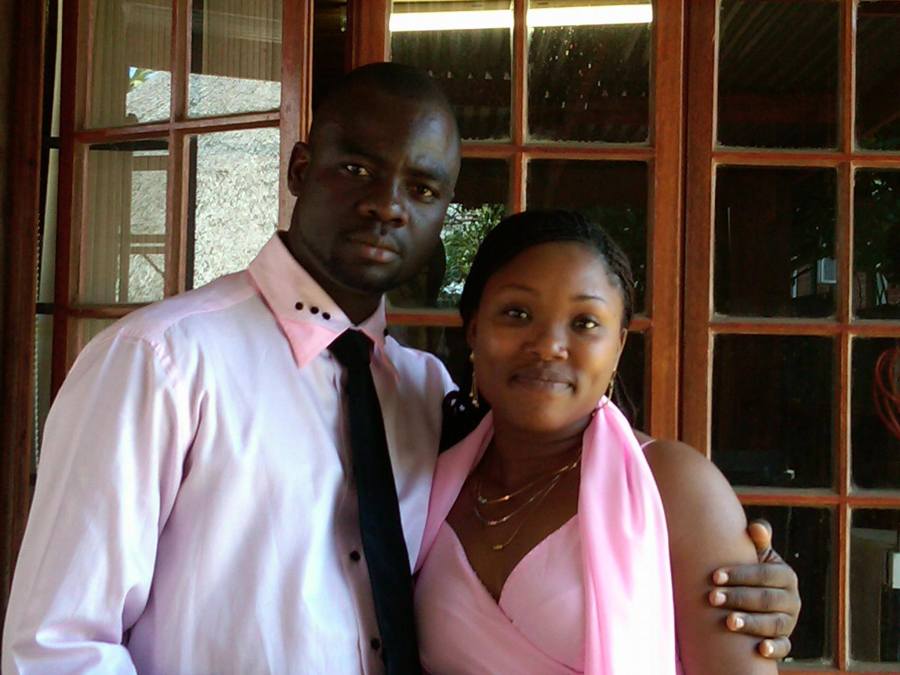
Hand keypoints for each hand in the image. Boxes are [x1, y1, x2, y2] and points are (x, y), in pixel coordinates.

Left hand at [708, 519, 800, 659]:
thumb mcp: (755, 553)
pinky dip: (774, 649)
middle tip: (713, 598)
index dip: (740, 575)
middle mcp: (792, 599)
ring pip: (774, 624)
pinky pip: (784, 647)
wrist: (752, 596)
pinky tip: (760, 649)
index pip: (765, 574)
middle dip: (739, 598)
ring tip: (729, 622)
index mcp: (785, 575)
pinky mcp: (784, 640)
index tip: (714, 577)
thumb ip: (757, 539)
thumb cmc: (748, 571)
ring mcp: (789, 621)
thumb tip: (756, 527)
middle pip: (767, 599)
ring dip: (751, 623)